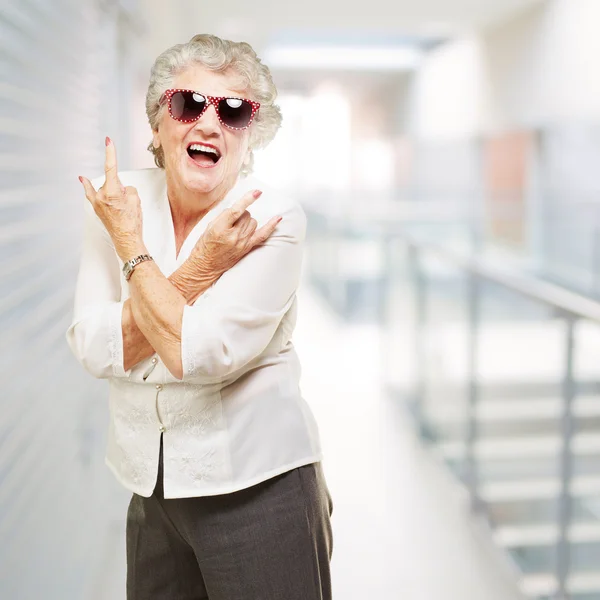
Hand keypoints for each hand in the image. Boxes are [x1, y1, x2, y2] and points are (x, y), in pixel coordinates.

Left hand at [79, 137, 144, 260]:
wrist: (126, 240)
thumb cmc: (132, 223)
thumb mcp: (136, 201)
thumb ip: (128, 189)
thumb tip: (122, 189)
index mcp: (112, 192)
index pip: (111, 167)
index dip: (110, 153)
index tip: (108, 141)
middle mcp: (100, 196)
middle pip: (113, 181)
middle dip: (121, 187)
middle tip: (127, 202)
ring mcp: (96, 202)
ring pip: (106, 188)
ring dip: (113, 193)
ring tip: (121, 208)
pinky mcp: (96, 207)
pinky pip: (91, 192)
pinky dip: (88, 186)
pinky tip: (83, 179)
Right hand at [192, 189, 281, 276]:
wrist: (206, 265)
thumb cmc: (205, 245)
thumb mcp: (209, 227)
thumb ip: (224, 216)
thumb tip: (238, 207)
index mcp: (220, 229)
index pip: (236, 211)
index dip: (247, 200)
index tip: (257, 192)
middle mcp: (233, 236)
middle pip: (246, 215)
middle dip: (241, 214)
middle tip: (232, 221)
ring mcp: (242, 243)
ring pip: (253, 222)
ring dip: (247, 221)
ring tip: (237, 227)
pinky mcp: (247, 248)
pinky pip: (263, 235)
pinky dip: (271, 226)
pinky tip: (278, 218)